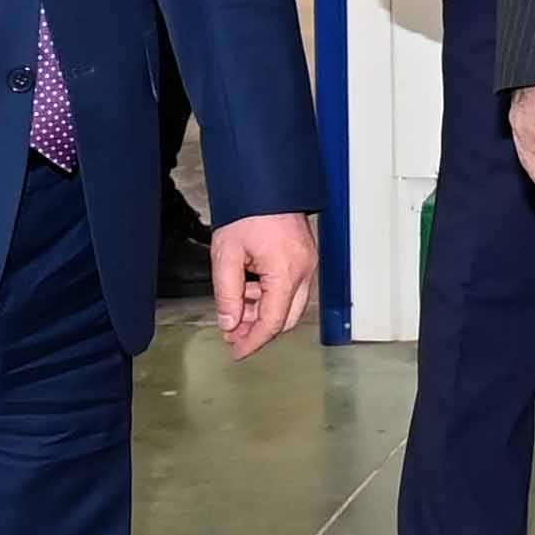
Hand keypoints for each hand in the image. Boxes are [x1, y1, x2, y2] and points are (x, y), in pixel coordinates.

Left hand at [210, 211, 316, 357]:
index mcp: (286, 273)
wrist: (266, 183)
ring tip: (235, 308)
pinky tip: (249, 290)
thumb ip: (227, 294)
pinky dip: (271, 296)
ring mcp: (308, 264)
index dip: (253, 341)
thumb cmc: (248, 211)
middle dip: (259, 330)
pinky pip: (292, 288)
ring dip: (263, 312)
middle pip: (286, 318)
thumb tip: (229, 323)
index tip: (237, 351)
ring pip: (290, 305)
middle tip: (233, 335)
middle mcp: (304, 271)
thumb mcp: (226, 255)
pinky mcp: (306, 257)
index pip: (273, 322)